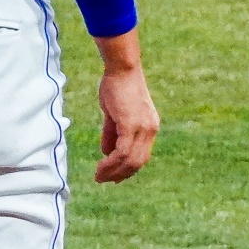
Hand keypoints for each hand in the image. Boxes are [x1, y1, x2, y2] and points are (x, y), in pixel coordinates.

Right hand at [92, 31, 159, 182]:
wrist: (122, 68)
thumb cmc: (117, 86)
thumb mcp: (115, 114)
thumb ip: (112, 133)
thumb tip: (106, 152)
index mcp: (150, 127)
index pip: (142, 156)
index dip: (128, 170)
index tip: (113, 178)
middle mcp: (150, 130)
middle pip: (138, 163)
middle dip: (119, 174)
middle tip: (102, 180)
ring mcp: (143, 128)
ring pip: (129, 160)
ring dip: (112, 171)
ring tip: (98, 176)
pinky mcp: (131, 125)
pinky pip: (121, 152)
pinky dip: (110, 162)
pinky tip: (100, 166)